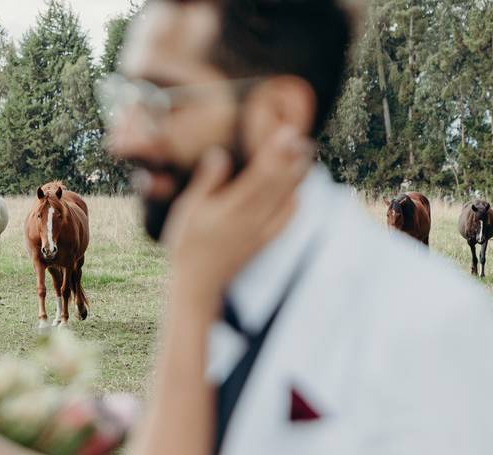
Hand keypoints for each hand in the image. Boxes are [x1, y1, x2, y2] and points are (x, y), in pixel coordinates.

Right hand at [161, 126, 314, 311]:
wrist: (199, 283)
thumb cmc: (187, 244)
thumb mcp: (188, 210)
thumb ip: (206, 182)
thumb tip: (219, 153)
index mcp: (232, 208)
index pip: (260, 175)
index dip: (275, 152)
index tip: (286, 132)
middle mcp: (251, 219)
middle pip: (279, 184)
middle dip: (292, 160)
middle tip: (302, 138)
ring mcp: (261, 232)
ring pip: (286, 200)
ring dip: (297, 177)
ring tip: (305, 156)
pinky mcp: (264, 242)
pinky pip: (286, 220)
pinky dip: (295, 203)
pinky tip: (298, 192)